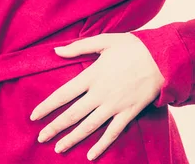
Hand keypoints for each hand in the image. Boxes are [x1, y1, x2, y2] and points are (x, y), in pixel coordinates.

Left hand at [29, 33, 164, 159]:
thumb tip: (56, 51)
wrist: (161, 58)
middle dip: (54, 127)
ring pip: (88, 127)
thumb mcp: (105, 41)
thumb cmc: (132, 47)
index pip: (63, 94)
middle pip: (72, 114)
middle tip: (40, 137)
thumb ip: (79, 47)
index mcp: (92, 75)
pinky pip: (112, 133)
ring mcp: (114, 106)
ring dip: (72, 139)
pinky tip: (91, 155)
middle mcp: (100, 94)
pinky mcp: (128, 113)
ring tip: (58, 148)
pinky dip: (101, 145)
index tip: (34, 116)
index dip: (47, 106)